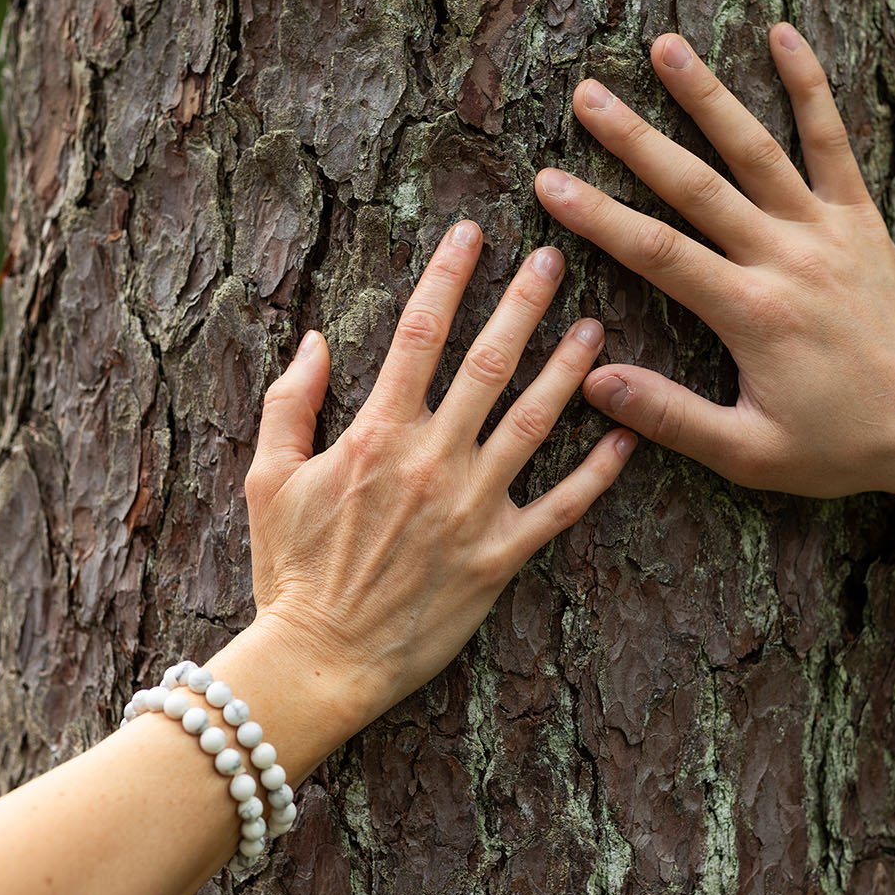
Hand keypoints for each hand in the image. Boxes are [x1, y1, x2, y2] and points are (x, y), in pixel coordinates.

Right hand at [241, 221, 634, 728]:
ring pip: (533, 423)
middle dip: (523, 304)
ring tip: (596, 329)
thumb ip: (290, 402)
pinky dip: (598, 472)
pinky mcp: (499, 557)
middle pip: (487, 363)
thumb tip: (313, 338)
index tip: (473, 233)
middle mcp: (431, 459)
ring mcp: (471, 508)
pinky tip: (627, 436)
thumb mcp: (266, 479)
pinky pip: (560, 507)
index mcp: (375, 433)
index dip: (449, 275)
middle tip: (555, 260)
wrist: (319, 661)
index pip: (418, 332)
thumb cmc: (289, 571)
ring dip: (568, 371)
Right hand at [536, 24, 894, 497]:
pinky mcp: (862, 220)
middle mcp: (787, 260)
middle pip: (697, 186)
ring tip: (666, 47)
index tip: (549, 183)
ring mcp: (828, 232)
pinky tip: (783, 36)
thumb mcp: (750, 452)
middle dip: (635, 139)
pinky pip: (834, 143)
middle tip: (587, 96)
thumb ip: (671, 418)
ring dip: (709, 96)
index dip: (598, 216)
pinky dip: (810, 88)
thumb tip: (595, 383)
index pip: (658, 252)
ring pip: (757, 151)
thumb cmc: (841, 446)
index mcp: (752, 314)